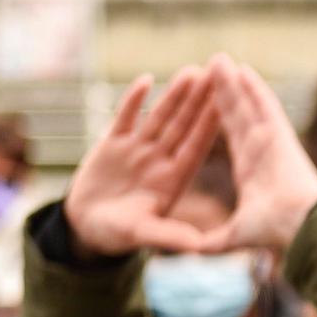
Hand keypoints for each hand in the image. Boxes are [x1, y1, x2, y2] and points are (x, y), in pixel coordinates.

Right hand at [63, 69, 221, 256]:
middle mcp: (160, 160)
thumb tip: (197, 246)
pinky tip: (146, 79)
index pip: (196, 146)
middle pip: (183, 124)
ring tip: (192, 71)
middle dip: (200, 100)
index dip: (211, 124)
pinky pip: (125, 117)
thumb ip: (169, 235)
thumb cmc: (118, 234)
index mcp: (173, 179)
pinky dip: (134, 100)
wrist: (87, 227)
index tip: (229, 103)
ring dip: (175, 95)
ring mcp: (138, 150)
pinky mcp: (112, 144)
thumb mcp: (143, 234)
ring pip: (160, 117)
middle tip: (218, 74)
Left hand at [206, 55, 316, 253]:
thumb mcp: (234, 237)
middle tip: (209, 70)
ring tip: (218, 60)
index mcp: (251, 171)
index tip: (208, 104)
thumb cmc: (274, 232)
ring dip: (232, 83)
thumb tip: (190, 253)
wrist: (301, 226)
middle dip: (223, 93)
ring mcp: (270, 141)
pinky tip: (240, 67)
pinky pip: (264, 104)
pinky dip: (253, 86)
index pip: (231, 138)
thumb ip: (212, 241)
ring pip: (247, 105)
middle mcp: (260, 151)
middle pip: (236, 115)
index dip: (219, 120)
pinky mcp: (279, 134)